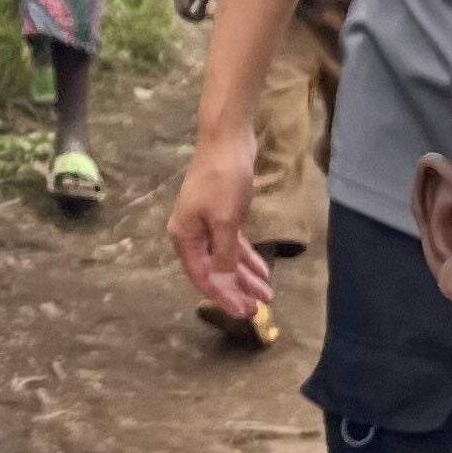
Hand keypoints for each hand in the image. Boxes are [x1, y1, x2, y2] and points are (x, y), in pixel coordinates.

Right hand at [171, 124, 271, 320]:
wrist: (227, 140)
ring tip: (267, 295)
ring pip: (226, 259)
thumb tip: (223, 279)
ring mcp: (207, 224)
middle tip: (257, 310)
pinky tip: (263, 271)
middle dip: (236, 291)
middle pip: (214, 271)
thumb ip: (224, 253)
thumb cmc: (223, 178)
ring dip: (245, 277)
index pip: (203, 277)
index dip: (222, 297)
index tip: (243, 313)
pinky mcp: (222, 215)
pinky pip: (233, 244)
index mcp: (185, 237)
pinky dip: (247, 257)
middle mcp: (192, 234)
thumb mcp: (225, 220)